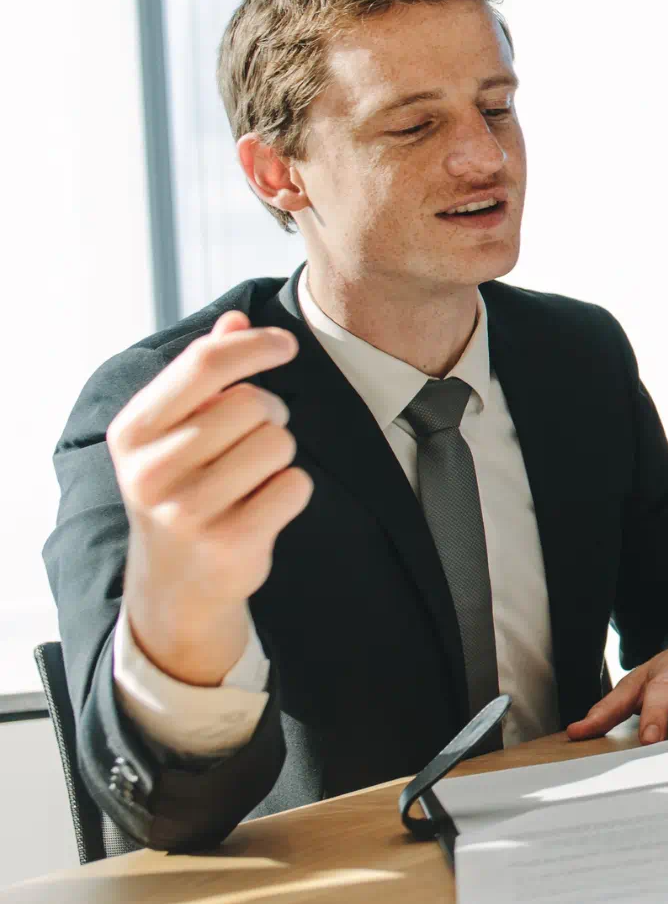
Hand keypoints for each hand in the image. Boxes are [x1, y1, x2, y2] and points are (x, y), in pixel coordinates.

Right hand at [108, 311, 313, 686]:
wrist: (176, 583)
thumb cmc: (182, 489)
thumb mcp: (175, 431)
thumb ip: (204, 374)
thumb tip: (236, 320)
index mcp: (134, 431)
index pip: (205, 363)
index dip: (256, 346)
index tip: (286, 345)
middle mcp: (151, 470)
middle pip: (252, 404)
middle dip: (269, 414)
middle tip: (250, 441)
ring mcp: (187, 510)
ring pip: (278, 443)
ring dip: (279, 455)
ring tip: (250, 478)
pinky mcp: (229, 542)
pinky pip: (296, 485)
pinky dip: (292, 491)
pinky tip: (262, 508)